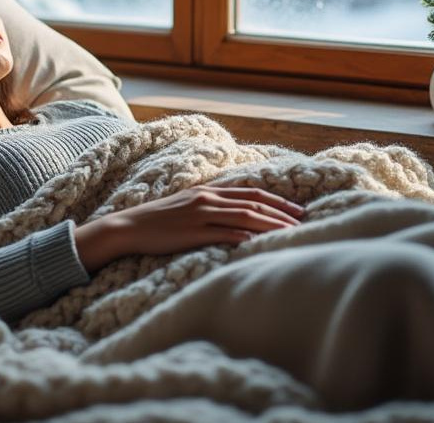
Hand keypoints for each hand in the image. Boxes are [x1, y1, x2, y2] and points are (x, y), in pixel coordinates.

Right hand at [73, 185, 305, 272]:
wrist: (129, 227)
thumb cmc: (157, 220)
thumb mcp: (186, 206)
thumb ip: (209, 206)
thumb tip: (233, 214)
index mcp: (208, 192)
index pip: (250, 193)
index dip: (276, 200)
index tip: (297, 210)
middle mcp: (207, 199)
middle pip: (253, 203)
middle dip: (281, 212)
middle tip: (304, 221)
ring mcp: (200, 215)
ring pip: (244, 217)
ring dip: (271, 224)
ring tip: (291, 233)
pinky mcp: (193, 232)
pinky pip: (225, 233)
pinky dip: (246, 237)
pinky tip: (261, 243)